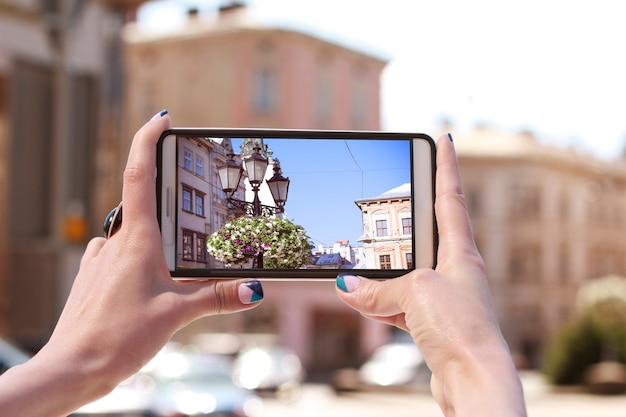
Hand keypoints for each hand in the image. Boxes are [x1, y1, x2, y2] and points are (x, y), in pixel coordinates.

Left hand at [0, 111, 263, 416]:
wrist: (70, 369)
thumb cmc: (117, 339)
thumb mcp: (176, 315)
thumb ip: (217, 297)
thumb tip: (254, 289)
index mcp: (136, 240)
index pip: (138, 175)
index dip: (148, 140)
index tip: (162, 118)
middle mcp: (115, 242)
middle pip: (142, 202)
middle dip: (168, 201)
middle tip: (195, 213)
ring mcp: (101, 259)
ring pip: (133, 231)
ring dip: (157, 235)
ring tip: (177, 261)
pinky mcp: (95, 276)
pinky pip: (120, 252)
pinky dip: (141, 255)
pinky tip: (152, 279)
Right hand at [335, 134, 525, 416]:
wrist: (474, 380)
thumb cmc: (460, 327)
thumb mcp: (415, 293)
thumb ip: (378, 288)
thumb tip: (347, 288)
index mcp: (461, 252)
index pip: (452, 197)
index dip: (447, 165)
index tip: (446, 137)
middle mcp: (457, 272)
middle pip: (427, 233)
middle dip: (409, 216)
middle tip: (394, 196)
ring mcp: (446, 299)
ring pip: (408, 273)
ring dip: (383, 271)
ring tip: (358, 266)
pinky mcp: (435, 325)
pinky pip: (401, 305)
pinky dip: (381, 303)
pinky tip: (362, 303)